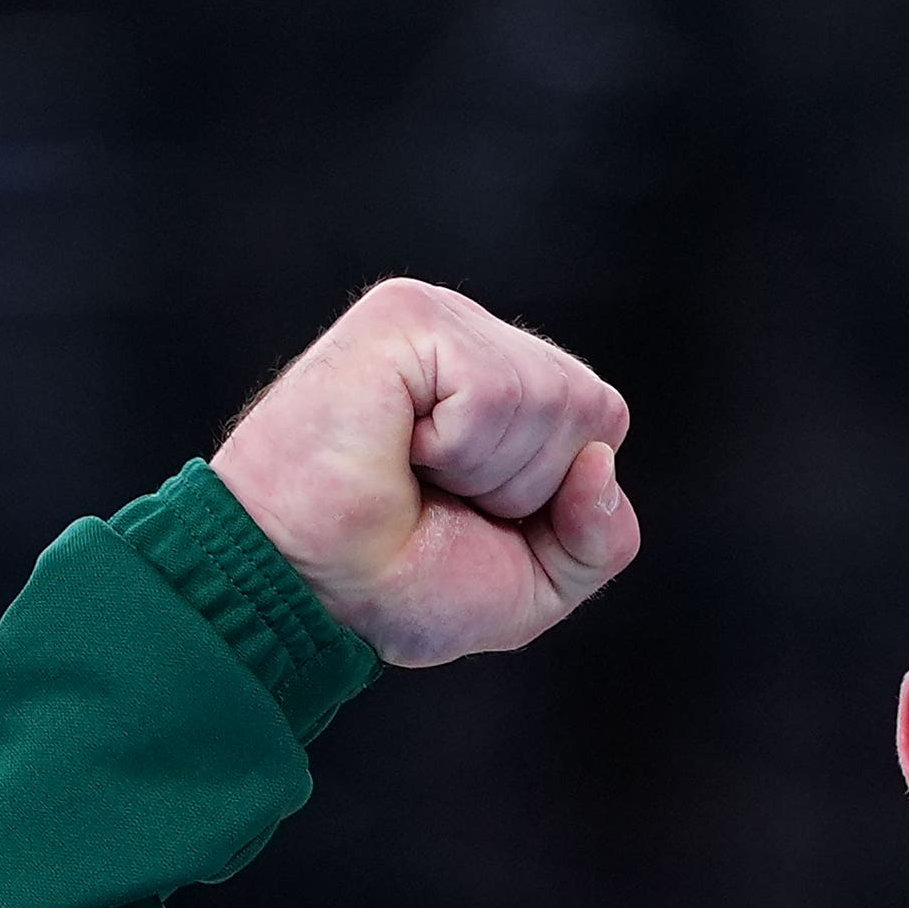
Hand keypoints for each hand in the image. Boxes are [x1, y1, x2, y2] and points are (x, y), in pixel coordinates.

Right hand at [209, 277, 640, 665]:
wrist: (306, 592)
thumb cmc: (396, 585)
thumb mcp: (536, 584)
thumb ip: (602, 537)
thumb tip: (602, 464)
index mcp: (506, 388)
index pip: (602, 424)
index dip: (554, 496)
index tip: (470, 514)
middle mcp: (476, 341)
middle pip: (590, 408)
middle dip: (527, 486)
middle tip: (434, 497)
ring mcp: (440, 321)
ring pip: (549, 399)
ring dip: (486, 471)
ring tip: (409, 472)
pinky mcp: (405, 314)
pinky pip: (495, 394)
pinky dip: (456, 449)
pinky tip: (397, 446)